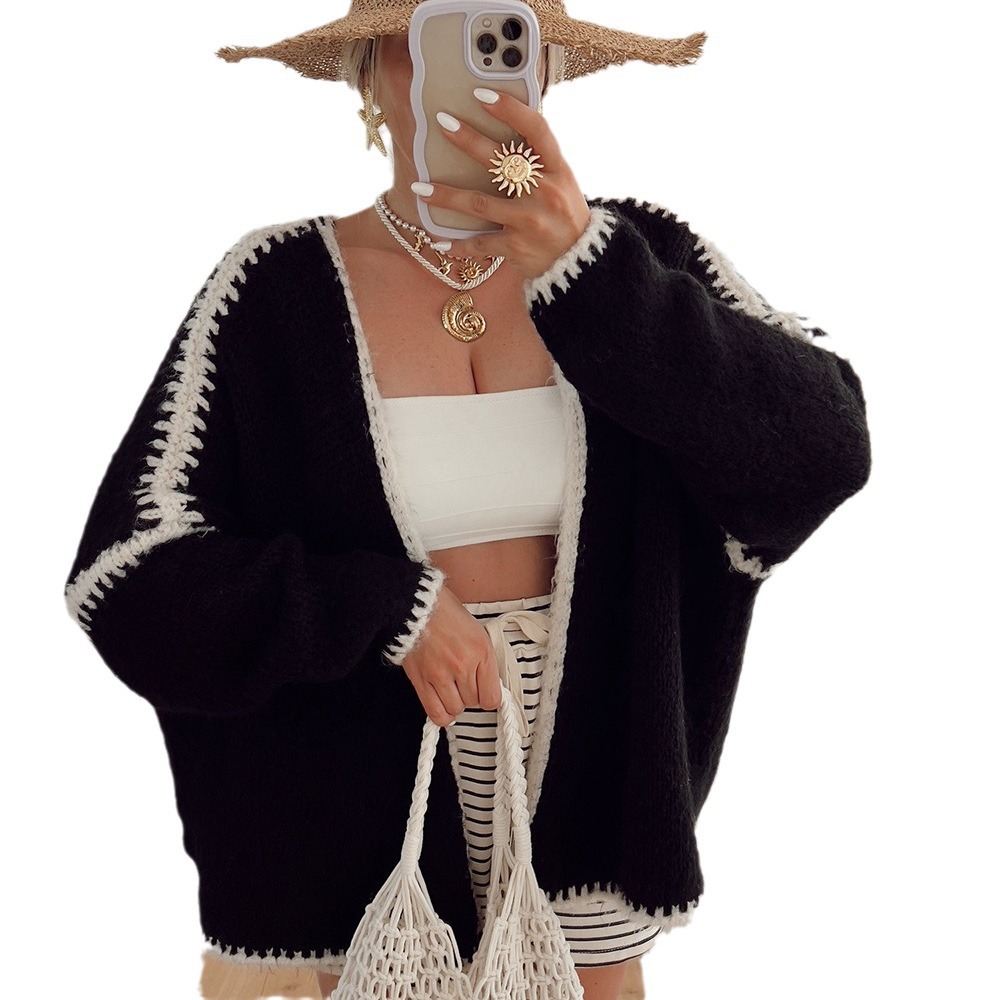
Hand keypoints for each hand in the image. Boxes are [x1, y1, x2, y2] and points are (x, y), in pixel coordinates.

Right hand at [398, 584, 503, 727]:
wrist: (417, 606)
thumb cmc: (447, 614)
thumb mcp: (478, 631)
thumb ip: (485, 660)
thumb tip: (490, 685)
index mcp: (481, 651)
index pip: (492, 697)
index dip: (488, 697)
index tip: (484, 691)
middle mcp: (463, 666)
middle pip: (474, 703)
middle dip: (471, 695)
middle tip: (464, 682)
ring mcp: (441, 675)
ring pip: (456, 709)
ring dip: (455, 703)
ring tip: (452, 690)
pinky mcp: (421, 680)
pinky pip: (435, 713)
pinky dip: (442, 715)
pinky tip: (443, 704)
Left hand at [411, 87, 592, 281]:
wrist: (580, 261)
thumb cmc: (564, 214)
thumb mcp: (561, 181)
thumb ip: (538, 160)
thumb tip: (508, 125)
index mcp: (557, 169)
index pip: (536, 130)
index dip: (510, 110)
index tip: (482, 95)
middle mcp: (544, 192)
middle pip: (500, 161)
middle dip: (468, 140)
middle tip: (443, 123)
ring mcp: (529, 221)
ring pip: (479, 204)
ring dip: (446, 196)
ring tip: (419, 188)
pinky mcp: (517, 248)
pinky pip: (480, 244)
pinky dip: (459, 244)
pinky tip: (440, 241)